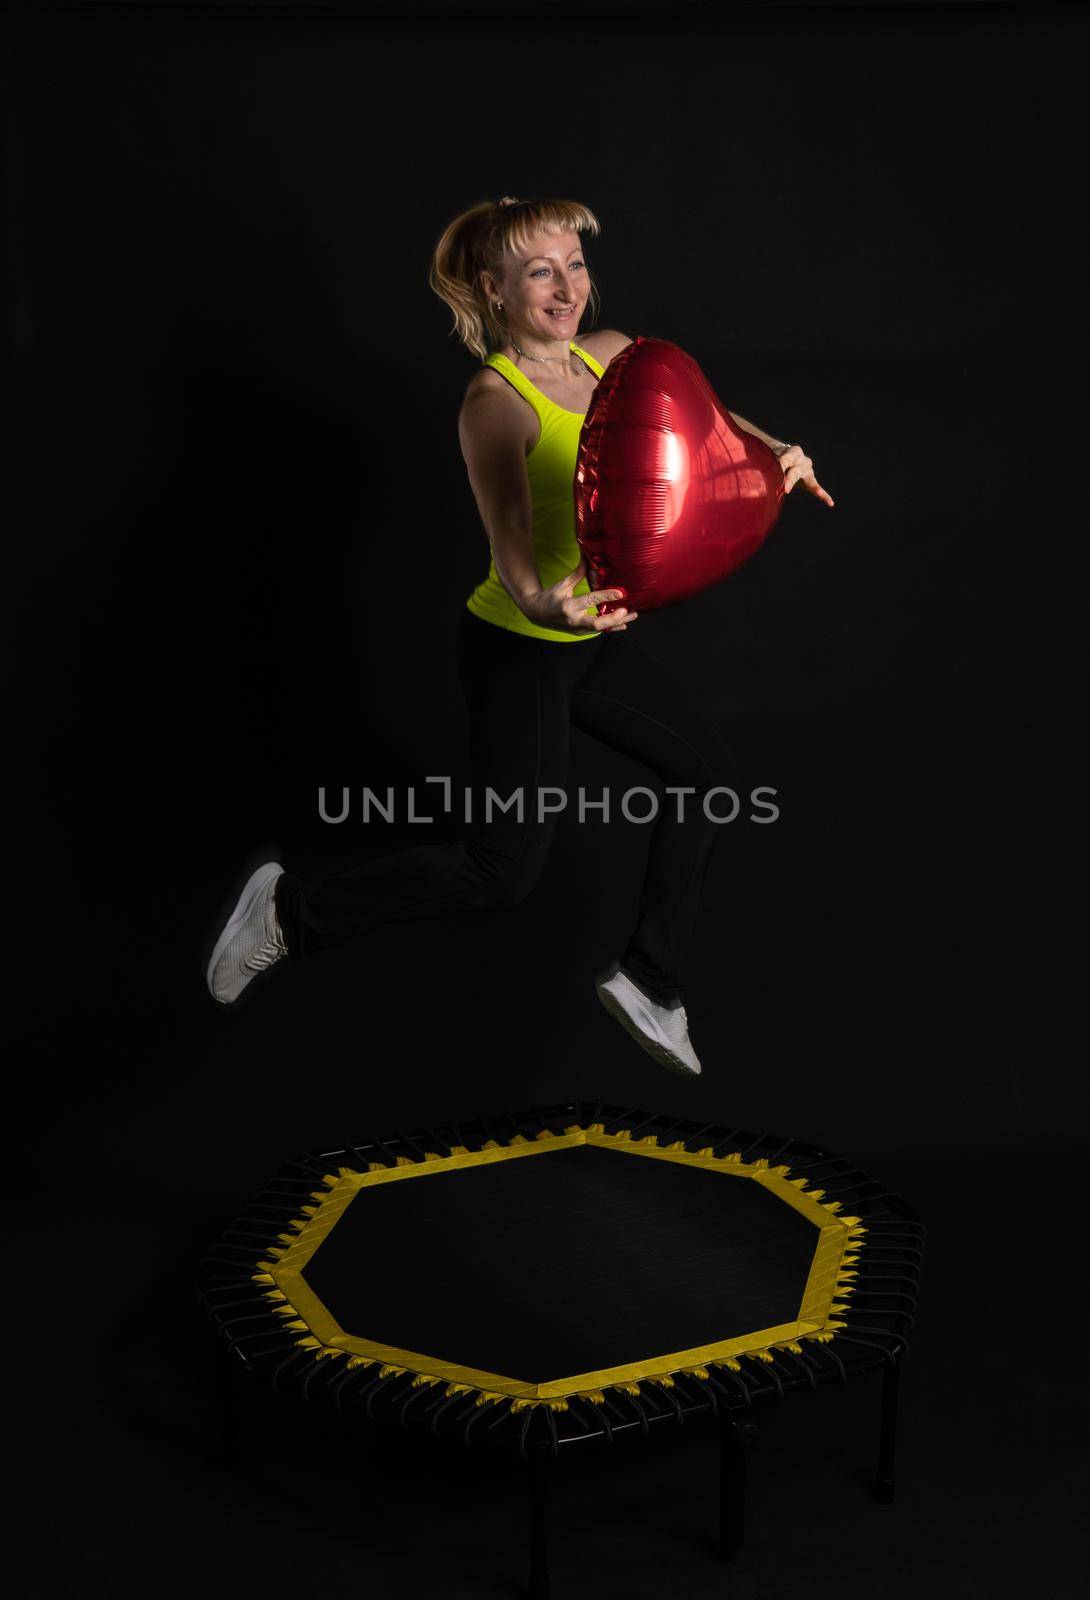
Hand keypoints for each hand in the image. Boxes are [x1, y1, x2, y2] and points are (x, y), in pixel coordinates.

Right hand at [522, 559, 638, 634]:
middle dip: (614, 618)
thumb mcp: (562, 584)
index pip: (591, 600)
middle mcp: (574, 620)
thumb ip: (578, 573)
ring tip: (632, 615)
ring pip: (601, 630)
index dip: (606, 596)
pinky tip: (623, 623)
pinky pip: (598, 631)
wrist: (537, 613)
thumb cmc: (549, 597)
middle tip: (627, 610)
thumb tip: (588, 558)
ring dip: (617, 623)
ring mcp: (577, 629)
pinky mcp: (580, 632)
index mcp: (569, 605)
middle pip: (597, 624)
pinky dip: (611, 627)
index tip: (620, 593)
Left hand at [774, 443, 834, 506]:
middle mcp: (804, 461)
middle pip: (796, 471)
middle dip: (790, 480)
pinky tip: (830, 503)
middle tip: (785, 489)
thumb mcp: (773, 457)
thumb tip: (767, 476)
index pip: (787, 459)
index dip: (782, 464)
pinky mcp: (810, 481)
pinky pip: (816, 489)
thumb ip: (772, 464)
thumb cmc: (777, 456)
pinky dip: (824, 496)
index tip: (776, 469)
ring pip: (810, 480)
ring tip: (819, 493)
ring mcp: (809, 471)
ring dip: (813, 488)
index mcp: (794, 452)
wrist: (785, 456)